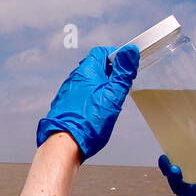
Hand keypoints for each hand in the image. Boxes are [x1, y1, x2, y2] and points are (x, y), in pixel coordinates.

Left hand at [36, 44, 139, 160]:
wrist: (64, 144)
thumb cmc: (89, 121)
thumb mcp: (113, 95)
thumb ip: (123, 73)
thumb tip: (130, 51)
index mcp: (86, 72)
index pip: (101, 53)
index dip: (116, 56)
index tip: (127, 66)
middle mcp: (74, 79)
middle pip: (95, 68)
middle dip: (110, 73)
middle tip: (122, 85)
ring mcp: (67, 93)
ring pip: (88, 83)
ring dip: (101, 87)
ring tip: (111, 101)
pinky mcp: (64, 106)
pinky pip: (80, 97)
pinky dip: (91, 99)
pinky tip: (97, 112)